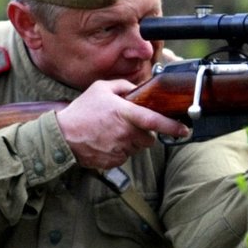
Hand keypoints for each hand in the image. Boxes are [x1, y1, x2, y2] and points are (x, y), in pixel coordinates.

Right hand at [55, 79, 189, 168]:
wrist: (62, 136)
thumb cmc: (82, 111)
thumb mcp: (101, 89)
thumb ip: (122, 86)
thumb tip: (137, 90)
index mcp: (124, 113)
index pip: (154, 121)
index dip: (172, 126)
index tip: (184, 130)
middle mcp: (125, 132)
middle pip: (148, 138)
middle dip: (143, 133)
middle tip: (127, 125)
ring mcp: (120, 148)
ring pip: (138, 148)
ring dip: (131, 142)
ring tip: (112, 133)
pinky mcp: (114, 161)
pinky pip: (126, 156)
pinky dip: (121, 150)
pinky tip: (107, 142)